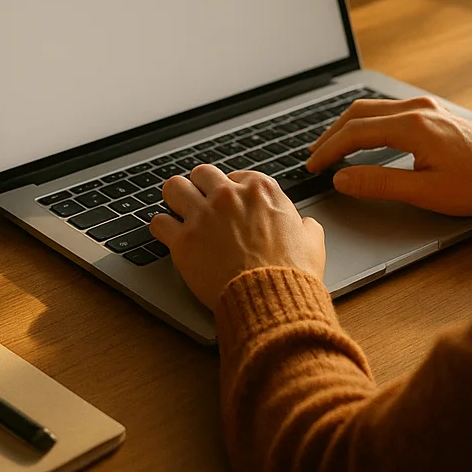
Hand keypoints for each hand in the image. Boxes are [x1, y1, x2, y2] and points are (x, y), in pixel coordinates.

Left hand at [150, 164, 326, 308]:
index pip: (236, 175)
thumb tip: (305, 226)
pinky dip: (162, 229)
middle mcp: (229, 195)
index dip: (231, 190)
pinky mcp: (184, 241)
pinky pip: (159, 222)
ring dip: (176, 199)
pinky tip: (169, 236)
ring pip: (173, 187)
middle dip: (200, 188)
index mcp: (261, 190)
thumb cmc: (293, 273)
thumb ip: (306, 227)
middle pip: (201, 173)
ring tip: (178, 211)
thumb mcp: (313, 242)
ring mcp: (204, 216)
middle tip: (200, 203)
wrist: (273, 298)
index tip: (229, 203)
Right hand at [304, 96, 471, 215]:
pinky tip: (365, 138)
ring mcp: (428, 108)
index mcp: (413, 126)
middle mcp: (418, 109)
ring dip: (349, 126)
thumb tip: (343, 179)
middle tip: (314, 156)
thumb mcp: (426, 192)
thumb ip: (379, 184)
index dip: (329, 151)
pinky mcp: (436, 113)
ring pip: (374, 109)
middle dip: (332, 135)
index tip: (313, 167)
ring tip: (332, 147)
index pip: (355, 133)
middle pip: (359, 113)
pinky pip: (390, 111)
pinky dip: (368, 123)